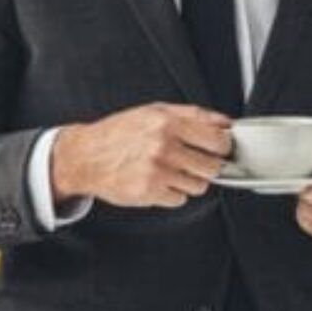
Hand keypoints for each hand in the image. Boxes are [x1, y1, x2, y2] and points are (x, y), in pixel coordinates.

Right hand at [52, 102, 231, 208]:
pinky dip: (171, 192)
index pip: (218, 139)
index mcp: (167, 122)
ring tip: (167, 169)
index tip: (218, 148)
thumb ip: (191, 114)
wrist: (86, 155)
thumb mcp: (152, 111)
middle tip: (189, 159)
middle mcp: (163, 146)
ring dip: (188, 180)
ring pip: (199, 185)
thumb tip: (225, 123)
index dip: (222, 146)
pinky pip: (180, 199)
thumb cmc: (119, 132)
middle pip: (213, 166)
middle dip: (206, 165)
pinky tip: (156, 179)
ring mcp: (157, 171)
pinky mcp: (151, 192)